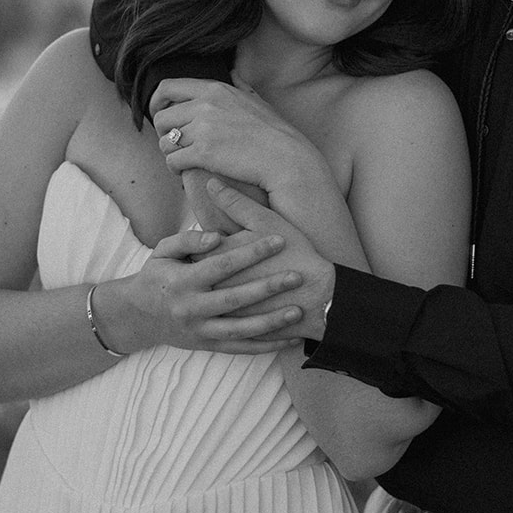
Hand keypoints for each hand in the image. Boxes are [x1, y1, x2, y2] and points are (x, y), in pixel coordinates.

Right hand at [111, 223, 308, 354]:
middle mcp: (191, 308)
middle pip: (235, 299)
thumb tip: (217, 237)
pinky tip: (291, 339)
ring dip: (271, 322)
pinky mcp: (208, 346)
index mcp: (182, 281)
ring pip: (240, 330)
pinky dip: (267, 347)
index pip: (222, 265)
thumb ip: (188, 240)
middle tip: (297, 276)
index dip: (251, 252)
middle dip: (268, 287)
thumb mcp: (163, 251)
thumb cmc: (157, 276)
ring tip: (298, 311)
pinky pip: (241, 349)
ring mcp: (200, 331)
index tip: (279, 241)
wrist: (137, 316)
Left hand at [150, 78, 314, 196]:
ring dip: (169, 152)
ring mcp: (204, 129)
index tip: (158, 113)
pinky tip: (183, 172)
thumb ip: (241, 85)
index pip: (167, 87)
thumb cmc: (274, 132)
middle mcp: (206, 105)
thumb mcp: (257, 100)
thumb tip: (235, 71)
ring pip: (165, 141)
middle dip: (163, 132)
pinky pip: (173, 160)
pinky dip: (174, 168)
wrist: (285, 158)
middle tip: (173, 144)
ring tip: (180, 159)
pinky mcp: (204, 153)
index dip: (156, 102)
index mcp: (215, 89)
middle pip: (162, 117)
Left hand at [177, 176, 336, 345]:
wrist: (320, 295)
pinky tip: (228, 309)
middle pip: (194, 280)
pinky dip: (222, 316)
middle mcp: (217, 288)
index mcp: (219, 261)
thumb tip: (211, 183)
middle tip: (200, 266)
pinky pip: (222, 324)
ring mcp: (227, 312)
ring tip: (212, 288)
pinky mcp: (239, 329)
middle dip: (196, 273)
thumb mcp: (265, 222)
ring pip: (205, 304)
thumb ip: (236, 203)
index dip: (196, 248)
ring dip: (206, 296)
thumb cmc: (294, 254)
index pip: (192, 252)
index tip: (202, 245)